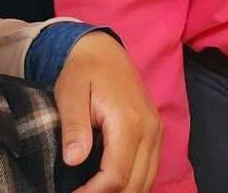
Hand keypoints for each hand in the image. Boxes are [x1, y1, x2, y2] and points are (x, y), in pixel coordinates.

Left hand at [56, 31, 161, 192]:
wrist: (104, 49)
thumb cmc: (84, 70)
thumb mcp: (70, 92)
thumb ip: (74, 125)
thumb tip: (74, 160)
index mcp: (128, 121)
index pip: (116, 176)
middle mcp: (150, 129)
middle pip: (135, 185)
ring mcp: (156, 132)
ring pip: (146, 182)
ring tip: (93, 192)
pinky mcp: (155, 133)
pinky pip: (149, 170)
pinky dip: (133, 185)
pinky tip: (111, 186)